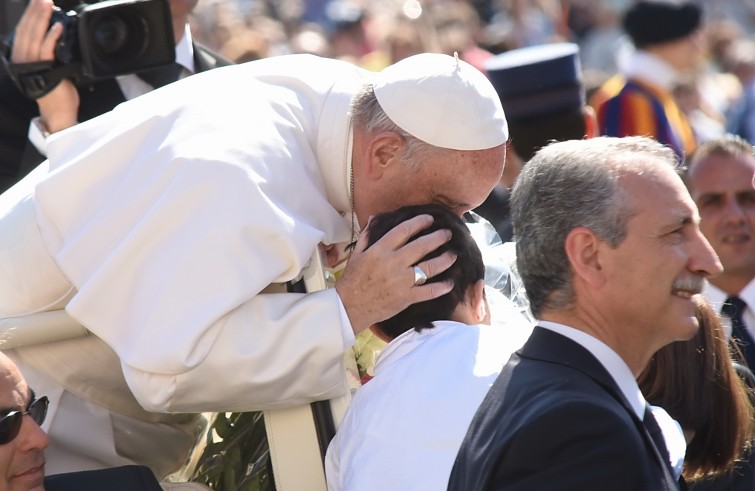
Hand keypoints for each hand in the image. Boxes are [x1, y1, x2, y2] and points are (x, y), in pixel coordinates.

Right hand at [12, 0, 78, 132]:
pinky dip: (51, 36)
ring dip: (42, 18)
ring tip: (47, 4)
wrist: (58, 111)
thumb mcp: (46, 67)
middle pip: (27, 29)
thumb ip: (43, 51)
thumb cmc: (55, 91)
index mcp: (20, 56)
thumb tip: (51, 33)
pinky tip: (57, 26)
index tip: (36, 2)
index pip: (23, 31)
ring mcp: (31, 64)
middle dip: (34, 11)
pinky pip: (46, 49)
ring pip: (34, 36)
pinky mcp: (44, 69)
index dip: (29, 15)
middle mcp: (22, 58)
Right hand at [335, 214, 456, 333]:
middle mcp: (393, 263)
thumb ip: (367, 235)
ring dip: (444, 260)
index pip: (404, 230)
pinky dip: (441, 287)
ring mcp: (401, 281)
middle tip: (447, 233)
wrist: (349, 306)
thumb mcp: (357, 254)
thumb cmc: (352, 280)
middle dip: (438, 237)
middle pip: (421, 246)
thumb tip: (375, 217)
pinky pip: (429, 291)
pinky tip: (450, 283)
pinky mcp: (406, 298)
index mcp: (380, 250)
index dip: (419, 222)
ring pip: (429, 267)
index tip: (429, 219)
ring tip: (453, 255)